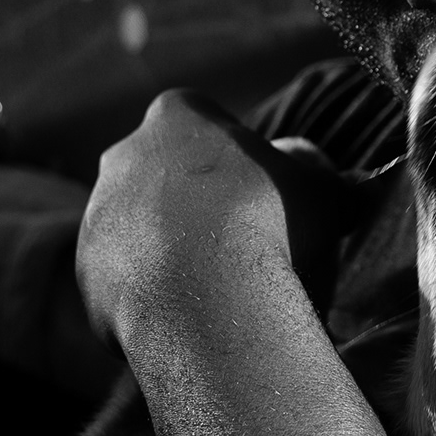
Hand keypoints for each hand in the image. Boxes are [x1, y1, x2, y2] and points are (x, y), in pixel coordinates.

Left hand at [77, 91, 354, 348]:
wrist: (210, 298)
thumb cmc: (274, 227)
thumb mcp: (327, 193)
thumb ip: (332, 182)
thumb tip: (349, 189)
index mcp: (176, 116)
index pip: (205, 123)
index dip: (238, 160)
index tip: (263, 197)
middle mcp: (122, 156)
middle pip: (163, 176)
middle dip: (195, 205)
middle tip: (240, 245)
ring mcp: (97, 215)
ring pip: (139, 232)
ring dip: (171, 254)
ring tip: (218, 292)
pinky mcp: (86, 273)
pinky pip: (126, 285)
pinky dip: (155, 299)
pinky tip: (192, 319)